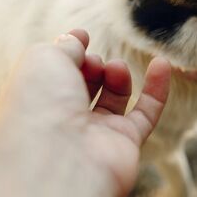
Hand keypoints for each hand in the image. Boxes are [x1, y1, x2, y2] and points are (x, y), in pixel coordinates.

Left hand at [0, 29, 170, 196]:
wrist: (57, 160)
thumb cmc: (39, 105)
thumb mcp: (44, 59)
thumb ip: (65, 46)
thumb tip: (78, 39)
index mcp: (35, 103)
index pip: (55, 75)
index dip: (69, 53)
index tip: (83, 36)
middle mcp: (62, 123)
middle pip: (84, 87)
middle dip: (92, 66)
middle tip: (94, 62)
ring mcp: (94, 136)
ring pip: (113, 100)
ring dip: (118, 75)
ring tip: (115, 68)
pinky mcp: (125, 146)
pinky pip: (146, 115)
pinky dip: (157, 89)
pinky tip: (161, 64)